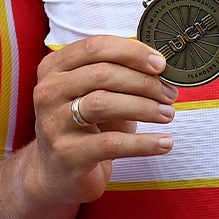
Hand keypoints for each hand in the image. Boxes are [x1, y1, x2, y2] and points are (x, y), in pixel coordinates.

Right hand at [19, 34, 176, 205]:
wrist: (57, 171)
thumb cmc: (84, 126)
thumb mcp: (94, 94)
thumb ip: (117, 75)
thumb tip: (160, 65)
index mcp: (54, 68)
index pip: (94, 47)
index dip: (132, 52)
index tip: (161, 64)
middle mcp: (48, 91)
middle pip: (102, 74)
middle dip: (144, 82)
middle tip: (170, 94)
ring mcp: (53, 122)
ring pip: (104, 103)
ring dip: (145, 107)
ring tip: (168, 114)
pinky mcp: (67, 153)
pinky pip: (111, 143)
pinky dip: (144, 143)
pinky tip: (164, 142)